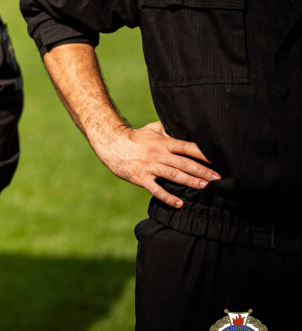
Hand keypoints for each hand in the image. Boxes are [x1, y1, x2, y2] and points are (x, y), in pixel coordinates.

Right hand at [90, 121, 219, 207]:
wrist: (111, 144)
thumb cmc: (135, 137)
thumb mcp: (152, 129)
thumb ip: (169, 130)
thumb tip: (186, 128)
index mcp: (163, 142)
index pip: (187, 147)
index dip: (203, 153)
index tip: (218, 160)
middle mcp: (158, 154)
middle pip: (184, 163)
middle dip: (202, 171)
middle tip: (218, 179)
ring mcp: (149, 166)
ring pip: (174, 175)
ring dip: (190, 182)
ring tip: (204, 187)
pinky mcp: (141, 177)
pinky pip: (156, 189)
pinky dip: (168, 197)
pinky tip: (180, 203)